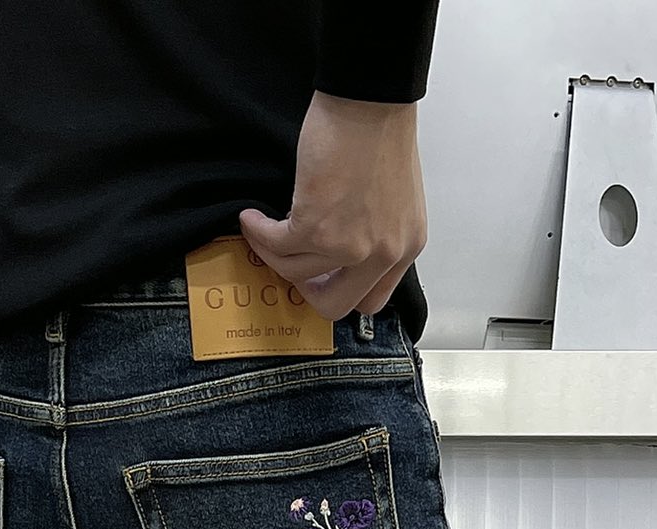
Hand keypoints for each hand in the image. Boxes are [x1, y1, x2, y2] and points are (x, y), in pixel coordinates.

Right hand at [238, 91, 426, 319]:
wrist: (369, 97)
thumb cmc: (381, 130)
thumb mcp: (394, 198)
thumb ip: (375, 231)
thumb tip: (338, 248)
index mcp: (404, 248)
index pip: (372, 300)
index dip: (339, 291)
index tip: (319, 273)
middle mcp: (381, 255)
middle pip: (334, 304)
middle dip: (305, 289)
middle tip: (290, 261)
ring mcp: (348, 246)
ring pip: (296, 272)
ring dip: (271, 253)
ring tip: (260, 228)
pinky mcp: (315, 228)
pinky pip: (276, 244)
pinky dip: (258, 233)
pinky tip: (252, 217)